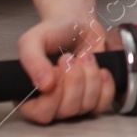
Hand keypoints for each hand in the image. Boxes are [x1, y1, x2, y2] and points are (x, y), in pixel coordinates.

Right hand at [14, 12, 121, 126]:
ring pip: (86, 106)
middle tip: (70, 58)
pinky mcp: (96, 96)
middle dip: (74, 80)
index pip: (42, 114)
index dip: (53, 96)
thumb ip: (31, 60)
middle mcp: (53, 104)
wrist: (77, 22)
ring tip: (84, 57)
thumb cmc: (52, 32)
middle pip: (67, 110)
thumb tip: (45, 85)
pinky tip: (100, 69)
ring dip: (89, 77)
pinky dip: (105, 85)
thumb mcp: (33, 40)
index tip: (56, 70)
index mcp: (31, 96)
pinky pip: (103, 104)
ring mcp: (75, 102)